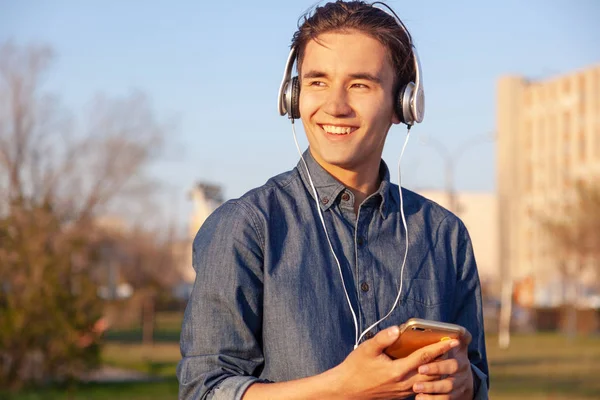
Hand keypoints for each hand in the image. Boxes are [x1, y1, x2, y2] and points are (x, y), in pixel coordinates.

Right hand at [332, 326, 459, 399]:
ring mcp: (403, 392)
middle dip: (445, 360)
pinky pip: (421, 389)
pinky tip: (429, 372)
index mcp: (398, 370)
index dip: (440, 347)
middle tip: (455, 349)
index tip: (452, 340)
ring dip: (439, 371)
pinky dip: (429, 380)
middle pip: (433, 372)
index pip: (425, 357)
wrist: (346, 391)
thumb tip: (397, 329)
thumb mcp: (366, 349)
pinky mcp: (400, 396)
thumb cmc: (355, 368)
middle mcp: (404, 383)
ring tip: (446, 359)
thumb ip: (382, 338)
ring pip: (429, 383)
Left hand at [411, 338, 473, 399]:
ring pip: (448, 387)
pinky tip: (420, 398)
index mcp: (460, 354)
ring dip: (432, 387)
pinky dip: (433, 399)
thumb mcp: (458, 345)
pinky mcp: (455, 395)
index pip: (456, 347)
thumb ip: (459, 336)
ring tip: (416, 388)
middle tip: (420, 369)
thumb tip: (456, 330)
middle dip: (436, 368)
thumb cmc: (454, 357)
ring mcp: (460, 384)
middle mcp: (462, 369)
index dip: (446, 347)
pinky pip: (446, 399)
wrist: (462, 379)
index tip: (433, 348)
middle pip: (452, 367)